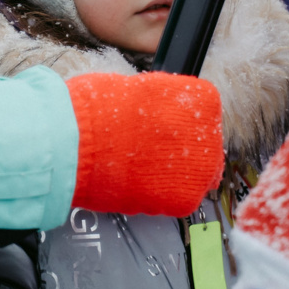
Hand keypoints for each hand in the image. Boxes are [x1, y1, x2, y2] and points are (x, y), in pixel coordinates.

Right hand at [65, 71, 223, 216]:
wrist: (78, 144)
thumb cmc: (97, 110)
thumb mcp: (141, 89)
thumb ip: (165, 103)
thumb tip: (164, 113)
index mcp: (203, 99)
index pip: (204, 114)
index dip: (178, 122)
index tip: (163, 126)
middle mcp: (210, 133)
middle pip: (204, 147)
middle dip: (180, 151)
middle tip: (151, 152)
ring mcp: (201, 168)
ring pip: (194, 176)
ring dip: (172, 174)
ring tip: (141, 168)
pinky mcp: (185, 199)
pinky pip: (179, 199)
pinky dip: (160, 195)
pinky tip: (138, 182)